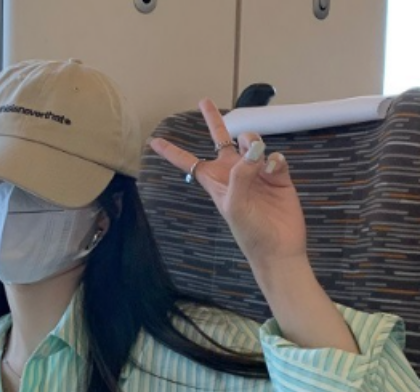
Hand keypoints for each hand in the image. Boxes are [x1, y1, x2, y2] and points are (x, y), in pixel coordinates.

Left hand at [150, 98, 307, 275]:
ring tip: (259, 157)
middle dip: (213, 122)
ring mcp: (256, 172)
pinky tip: (275, 171)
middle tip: (204, 101)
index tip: (154, 140)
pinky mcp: (277, 174)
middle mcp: (234, 173)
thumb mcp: (235, 205)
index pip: (189, 162)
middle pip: (220, 141)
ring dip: (253, 142)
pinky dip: (274, 159)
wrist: (279, 247)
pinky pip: (275, 155)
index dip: (172, 152)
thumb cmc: (251, 232)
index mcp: (216, 182)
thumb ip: (241, 174)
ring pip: (250, 142)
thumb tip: (253, 148)